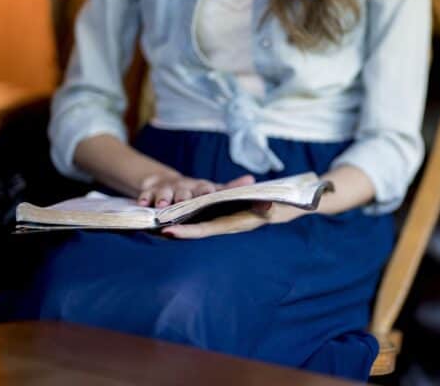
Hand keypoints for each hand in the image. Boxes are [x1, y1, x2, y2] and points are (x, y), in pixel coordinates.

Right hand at [138, 174, 254, 207]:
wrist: (165, 182)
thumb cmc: (195, 191)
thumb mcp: (212, 188)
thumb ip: (231, 187)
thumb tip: (253, 180)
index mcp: (201, 188)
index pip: (206, 189)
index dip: (208, 192)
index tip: (210, 194)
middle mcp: (184, 187)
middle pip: (184, 191)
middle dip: (184, 196)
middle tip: (184, 202)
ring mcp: (166, 189)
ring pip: (165, 193)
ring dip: (163, 198)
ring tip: (161, 205)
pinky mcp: (150, 192)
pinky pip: (145, 195)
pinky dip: (143, 198)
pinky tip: (142, 203)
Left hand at [161, 202, 309, 238]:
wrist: (287, 206)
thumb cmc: (281, 206)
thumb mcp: (276, 206)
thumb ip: (270, 208)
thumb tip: (266, 209)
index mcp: (234, 224)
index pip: (206, 230)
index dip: (187, 232)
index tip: (168, 231)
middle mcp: (226, 224)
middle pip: (195, 228)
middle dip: (175, 228)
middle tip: (152, 225)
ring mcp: (225, 220)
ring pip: (197, 222)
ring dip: (178, 221)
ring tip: (157, 217)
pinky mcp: (225, 214)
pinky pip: (203, 216)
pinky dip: (189, 214)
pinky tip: (175, 210)